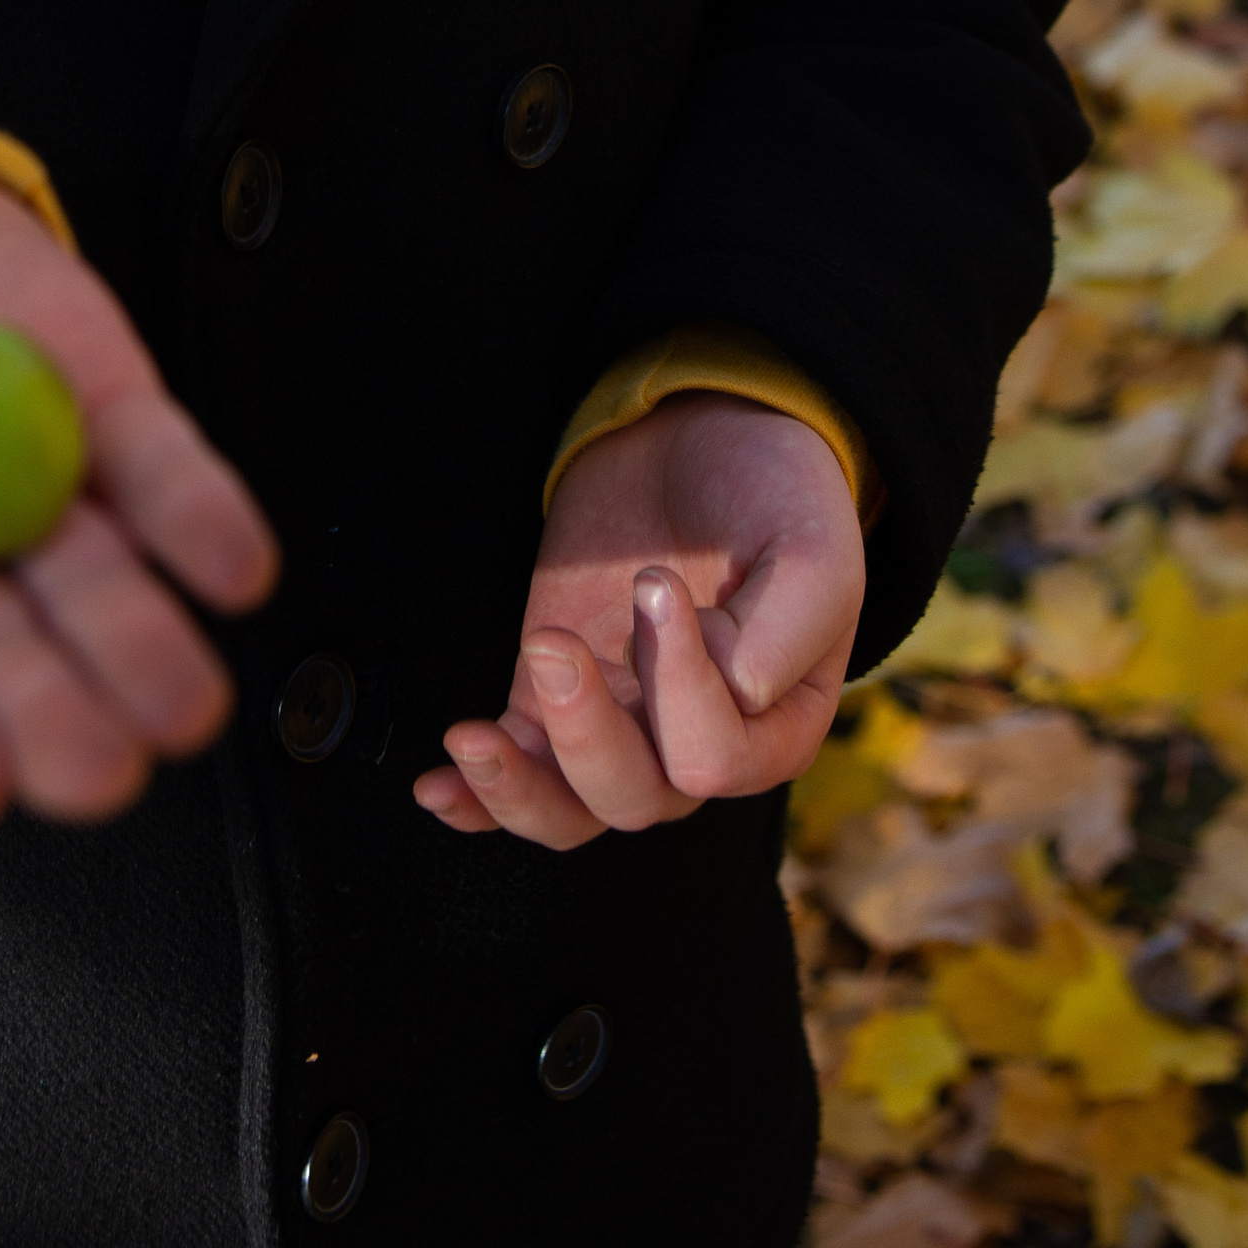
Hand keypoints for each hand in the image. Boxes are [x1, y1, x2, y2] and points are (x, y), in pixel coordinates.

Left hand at [413, 394, 861, 845]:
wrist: (704, 435)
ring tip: (471, 737)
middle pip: (636, 798)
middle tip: (553, 639)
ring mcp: (625, 726)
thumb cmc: (771, 492)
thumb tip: (728, 688)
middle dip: (585, 734)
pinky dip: (477, 796)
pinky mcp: (557, 700)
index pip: (716, 759)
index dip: (679, 689)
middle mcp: (699, 745)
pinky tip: (437, 788)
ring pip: (572, 812)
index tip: (656, 582)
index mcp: (776, 725)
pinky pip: (522, 775)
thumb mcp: (810, 546)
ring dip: (516, 788)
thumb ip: (784, 629)